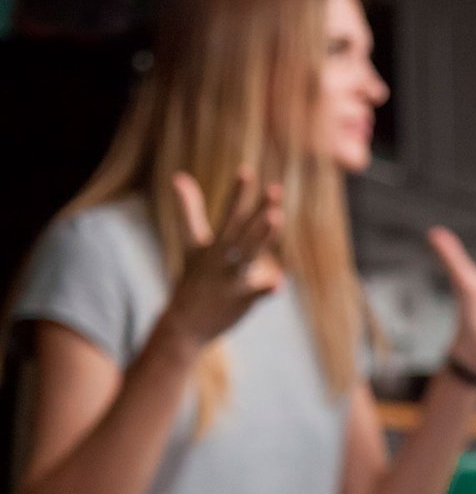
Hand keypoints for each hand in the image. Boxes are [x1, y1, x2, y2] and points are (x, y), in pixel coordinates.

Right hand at [158, 170, 283, 345]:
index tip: (247, 171)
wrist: (184, 323)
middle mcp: (220, 259)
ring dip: (261, 237)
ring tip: (277, 217)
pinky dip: (265, 288)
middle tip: (275, 189)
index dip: (238, 193)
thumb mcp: (192, 244)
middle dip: (257, 210)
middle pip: (242, 230)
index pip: (228, 214)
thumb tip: (179, 176)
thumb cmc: (193, 278)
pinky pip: (254, 294)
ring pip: (247, 255)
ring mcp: (229, 279)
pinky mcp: (238, 301)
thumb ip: (189, 211)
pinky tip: (280, 282)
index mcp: (213, 245)